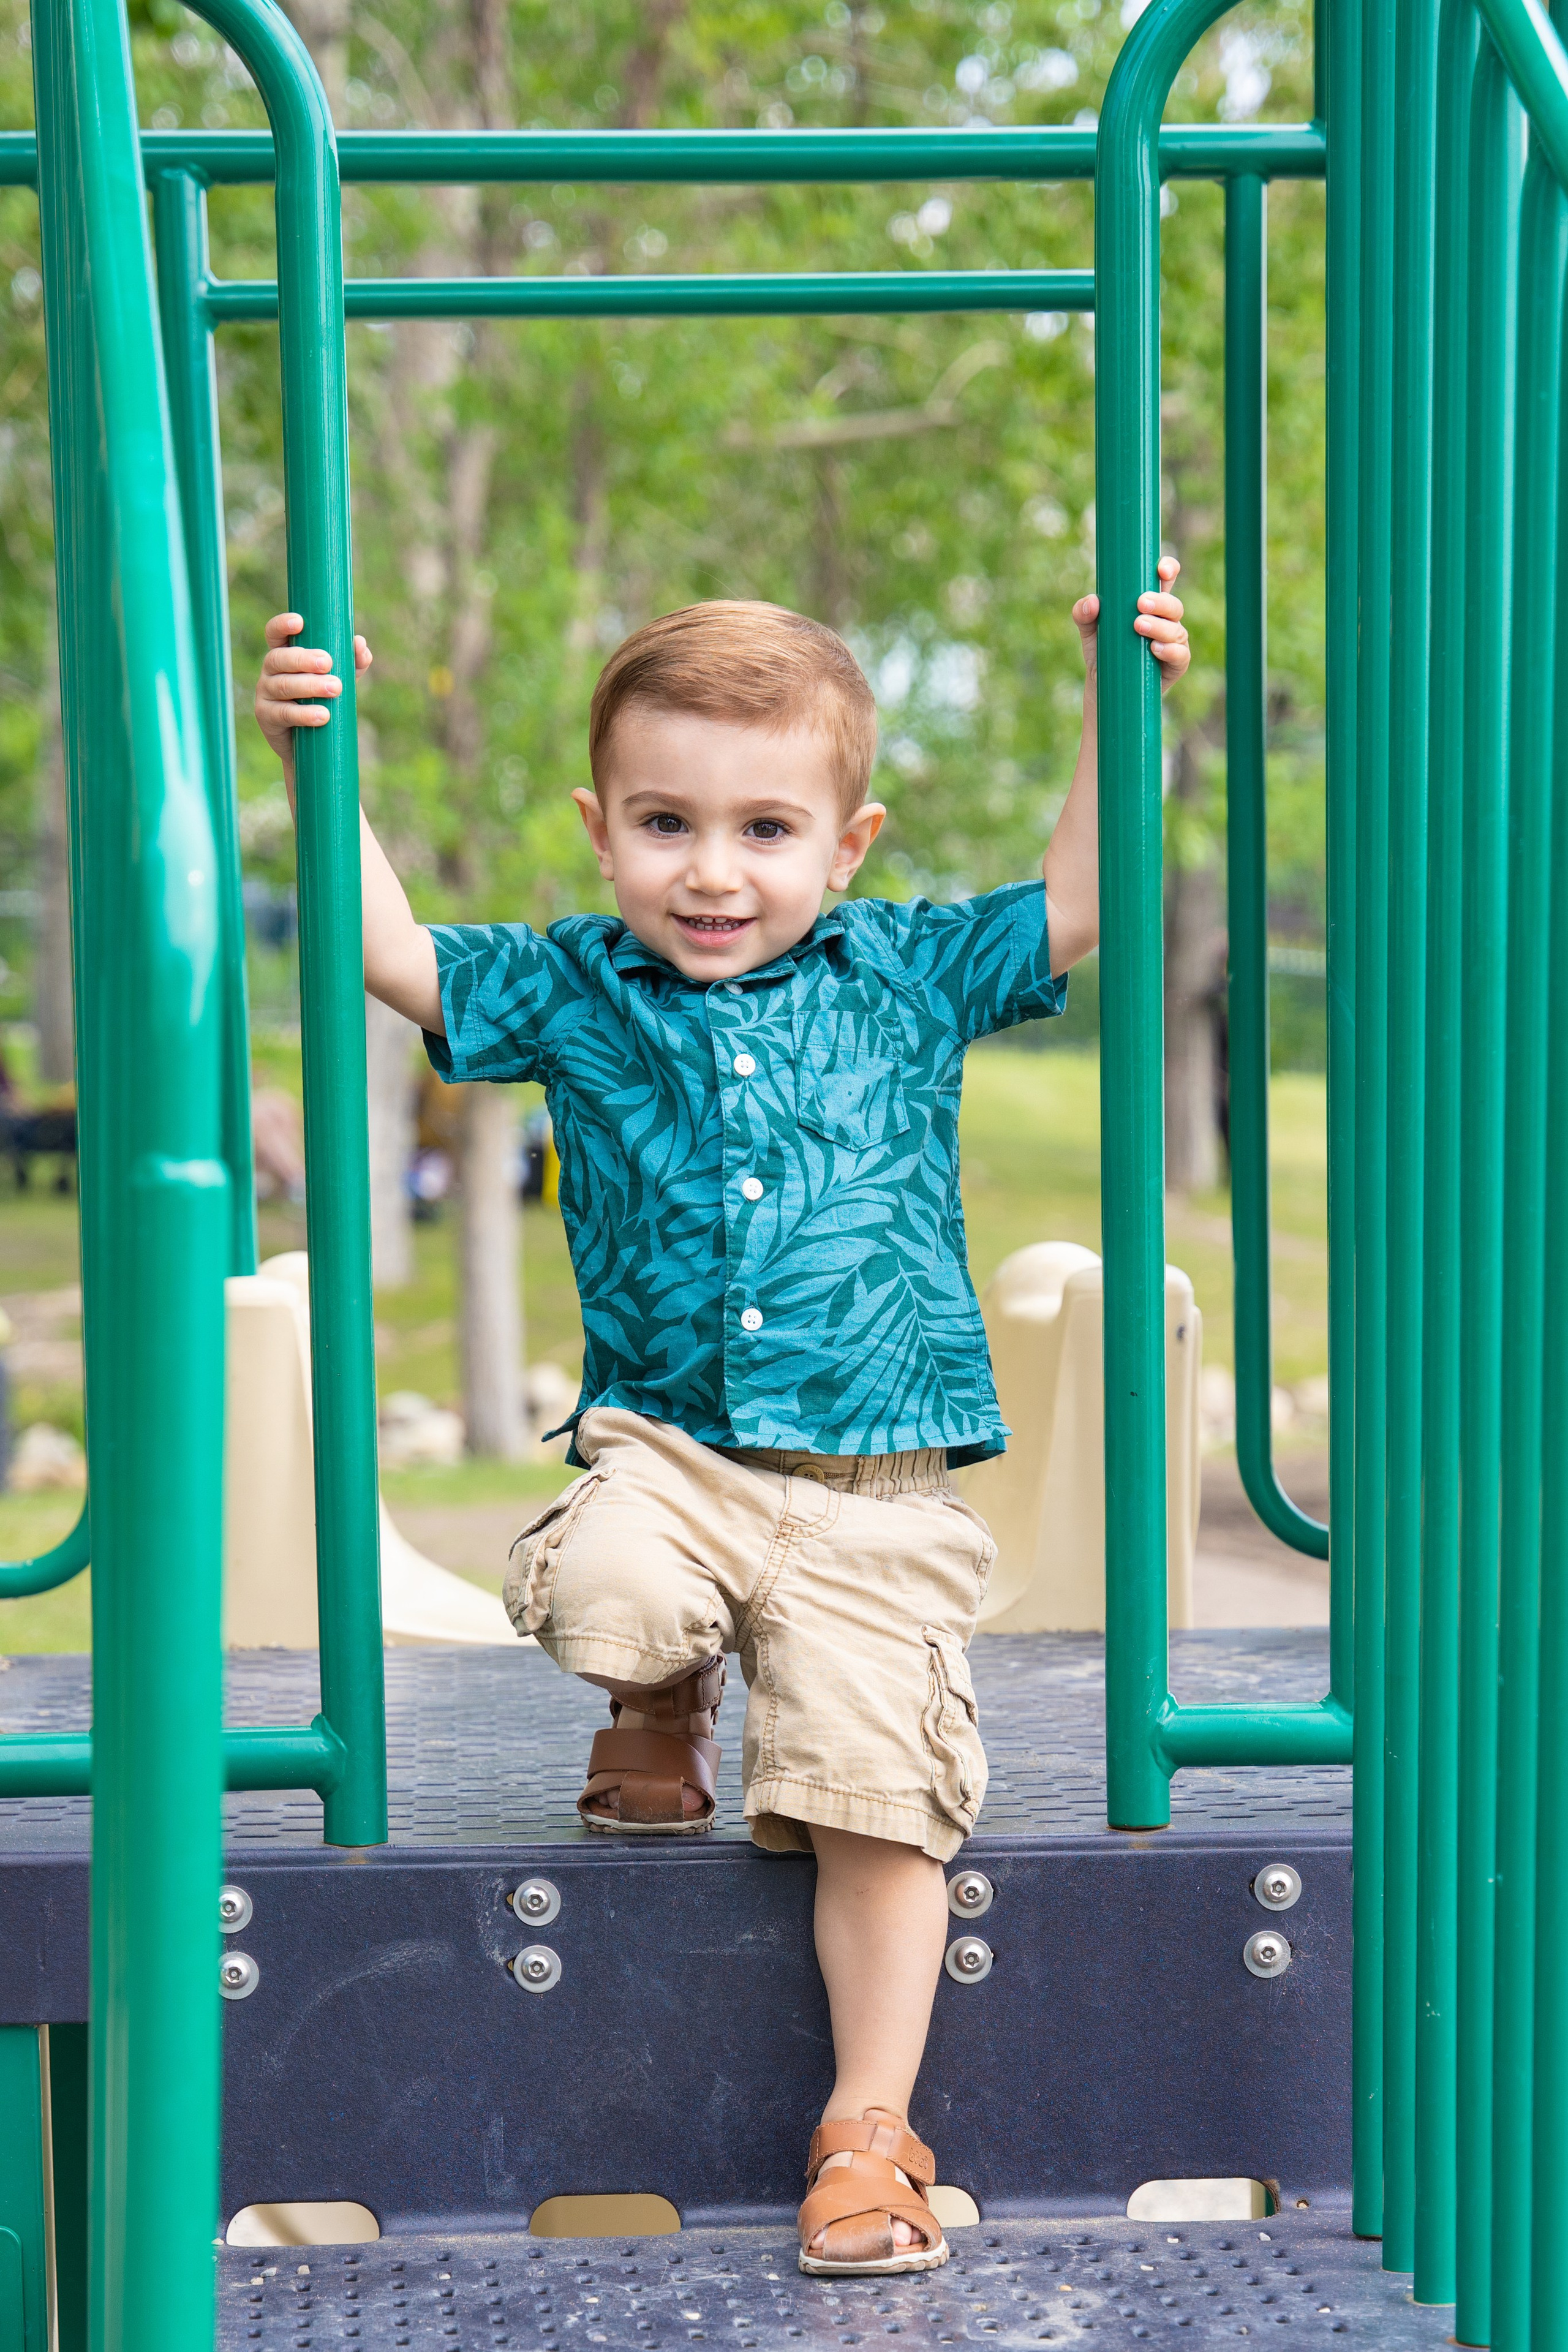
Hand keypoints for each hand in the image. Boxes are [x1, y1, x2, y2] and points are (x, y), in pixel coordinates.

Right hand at [255, 612, 372, 774]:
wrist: (312, 744)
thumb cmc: (325, 700)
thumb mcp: (341, 678)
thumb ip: (352, 661)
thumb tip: (359, 643)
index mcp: (285, 655)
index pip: (275, 634)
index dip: (282, 625)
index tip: (299, 622)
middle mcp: (270, 671)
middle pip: (279, 658)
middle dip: (304, 659)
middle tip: (328, 663)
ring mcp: (265, 693)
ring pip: (283, 685)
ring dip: (309, 686)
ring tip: (335, 688)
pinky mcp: (266, 717)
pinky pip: (283, 713)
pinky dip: (304, 714)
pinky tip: (323, 715)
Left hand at [1071, 555, 1190, 692]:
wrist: (1105, 689)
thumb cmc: (1104, 653)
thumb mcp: (1090, 632)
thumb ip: (1084, 614)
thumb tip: (1092, 602)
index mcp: (1150, 605)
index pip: (1165, 581)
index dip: (1169, 569)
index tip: (1161, 569)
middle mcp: (1166, 621)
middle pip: (1173, 605)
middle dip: (1160, 602)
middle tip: (1140, 603)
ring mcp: (1174, 642)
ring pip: (1176, 629)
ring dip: (1160, 626)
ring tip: (1139, 626)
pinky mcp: (1175, 665)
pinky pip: (1180, 655)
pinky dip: (1169, 650)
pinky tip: (1154, 648)